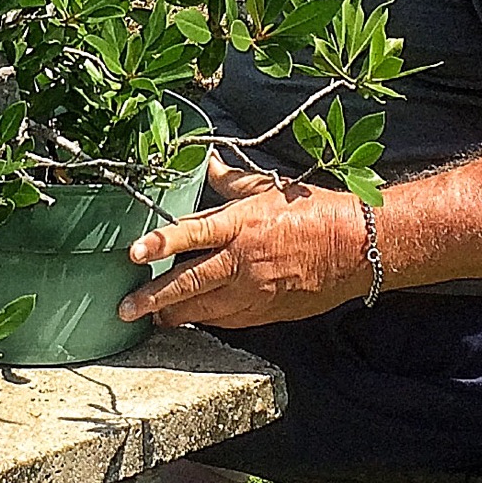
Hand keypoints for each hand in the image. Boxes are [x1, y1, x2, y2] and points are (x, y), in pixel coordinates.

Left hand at [117, 155, 370, 331]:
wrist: (357, 248)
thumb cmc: (315, 211)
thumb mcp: (269, 188)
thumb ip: (232, 181)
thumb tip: (208, 162)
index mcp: (241, 224)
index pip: (191, 233)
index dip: (160, 243)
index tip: (134, 253)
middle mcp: (242, 261)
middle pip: (188, 283)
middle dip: (152, 297)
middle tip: (124, 308)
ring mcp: (254, 291)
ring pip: (203, 310)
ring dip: (174, 314)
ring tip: (151, 317)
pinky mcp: (266, 312)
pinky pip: (227, 321)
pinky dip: (206, 320)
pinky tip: (191, 319)